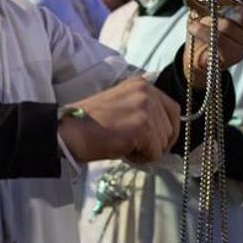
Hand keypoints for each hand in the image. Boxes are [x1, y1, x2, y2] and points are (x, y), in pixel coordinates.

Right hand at [59, 76, 180, 163]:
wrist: (70, 131)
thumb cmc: (92, 124)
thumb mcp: (124, 106)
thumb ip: (146, 112)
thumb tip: (166, 134)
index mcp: (142, 84)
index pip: (173, 109)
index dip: (168, 130)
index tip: (158, 143)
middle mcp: (147, 91)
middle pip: (171, 127)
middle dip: (157, 143)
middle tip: (134, 146)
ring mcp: (146, 108)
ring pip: (163, 142)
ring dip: (147, 151)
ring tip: (124, 146)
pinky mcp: (143, 126)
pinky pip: (155, 153)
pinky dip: (141, 159)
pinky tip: (123, 151)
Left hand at [186, 0, 242, 75]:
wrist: (198, 50)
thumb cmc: (207, 21)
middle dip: (222, 8)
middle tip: (207, 4)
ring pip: (229, 28)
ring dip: (208, 22)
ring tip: (197, 18)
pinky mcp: (236, 56)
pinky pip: (219, 41)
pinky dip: (202, 31)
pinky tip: (194, 27)